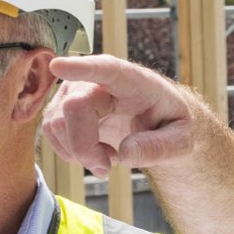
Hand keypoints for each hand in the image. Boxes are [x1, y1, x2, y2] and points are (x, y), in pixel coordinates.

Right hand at [43, 55, 204, 175]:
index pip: (106, 68)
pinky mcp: (63, 107)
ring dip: (78, 152)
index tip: (59, 66)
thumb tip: (124, 152)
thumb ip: (160, 148)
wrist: (158, 124)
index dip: (82, 68)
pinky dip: (70, 151)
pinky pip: (51, 131)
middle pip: (74, 108)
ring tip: (107, 157)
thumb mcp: (182, 140)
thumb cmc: (171, 125)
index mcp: (134, 81)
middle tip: (107, 168)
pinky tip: (93, 153)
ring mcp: (77, 91)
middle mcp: (99, 81)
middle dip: (84, 146)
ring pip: (57, 123)